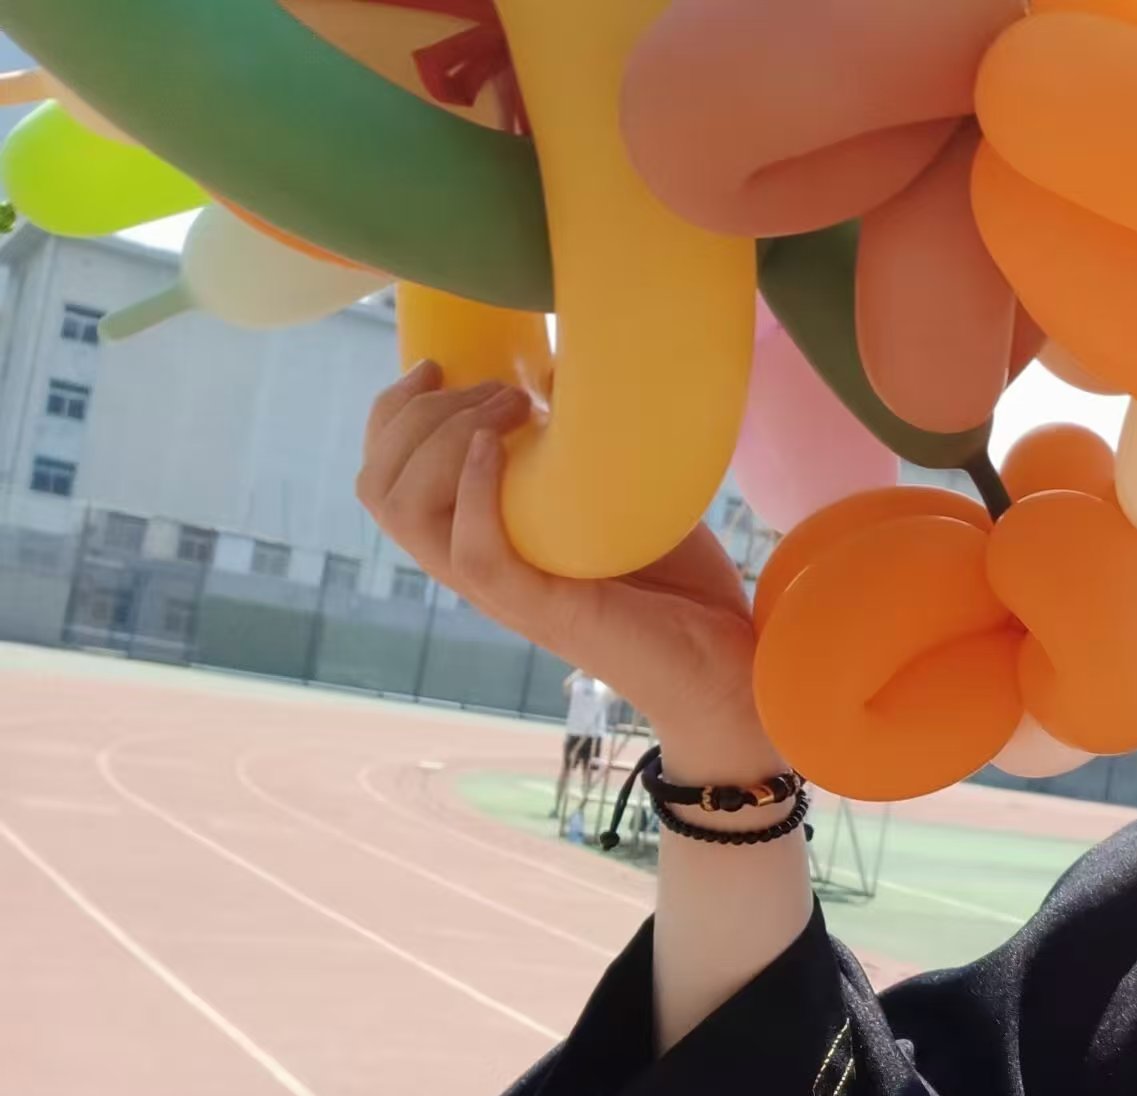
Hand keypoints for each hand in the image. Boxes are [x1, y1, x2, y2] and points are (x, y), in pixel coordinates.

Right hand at [354, 361, 780, 777]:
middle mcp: (476, 565)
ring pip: (408, 515)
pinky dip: (473, 489)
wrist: (730, 662)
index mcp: (479, 537)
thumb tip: (557, 371)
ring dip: (442, 441)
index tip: (439, 366)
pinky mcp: (541, 610)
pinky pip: (473, 551)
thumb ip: (583, 442)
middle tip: (495, 389)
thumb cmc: (679, 583)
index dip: (393, 412)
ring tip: (507, 409)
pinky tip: (494, 449)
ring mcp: (504, 592)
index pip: (387, 475)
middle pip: (381, 487)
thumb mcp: (620, 493)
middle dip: (419, 415)